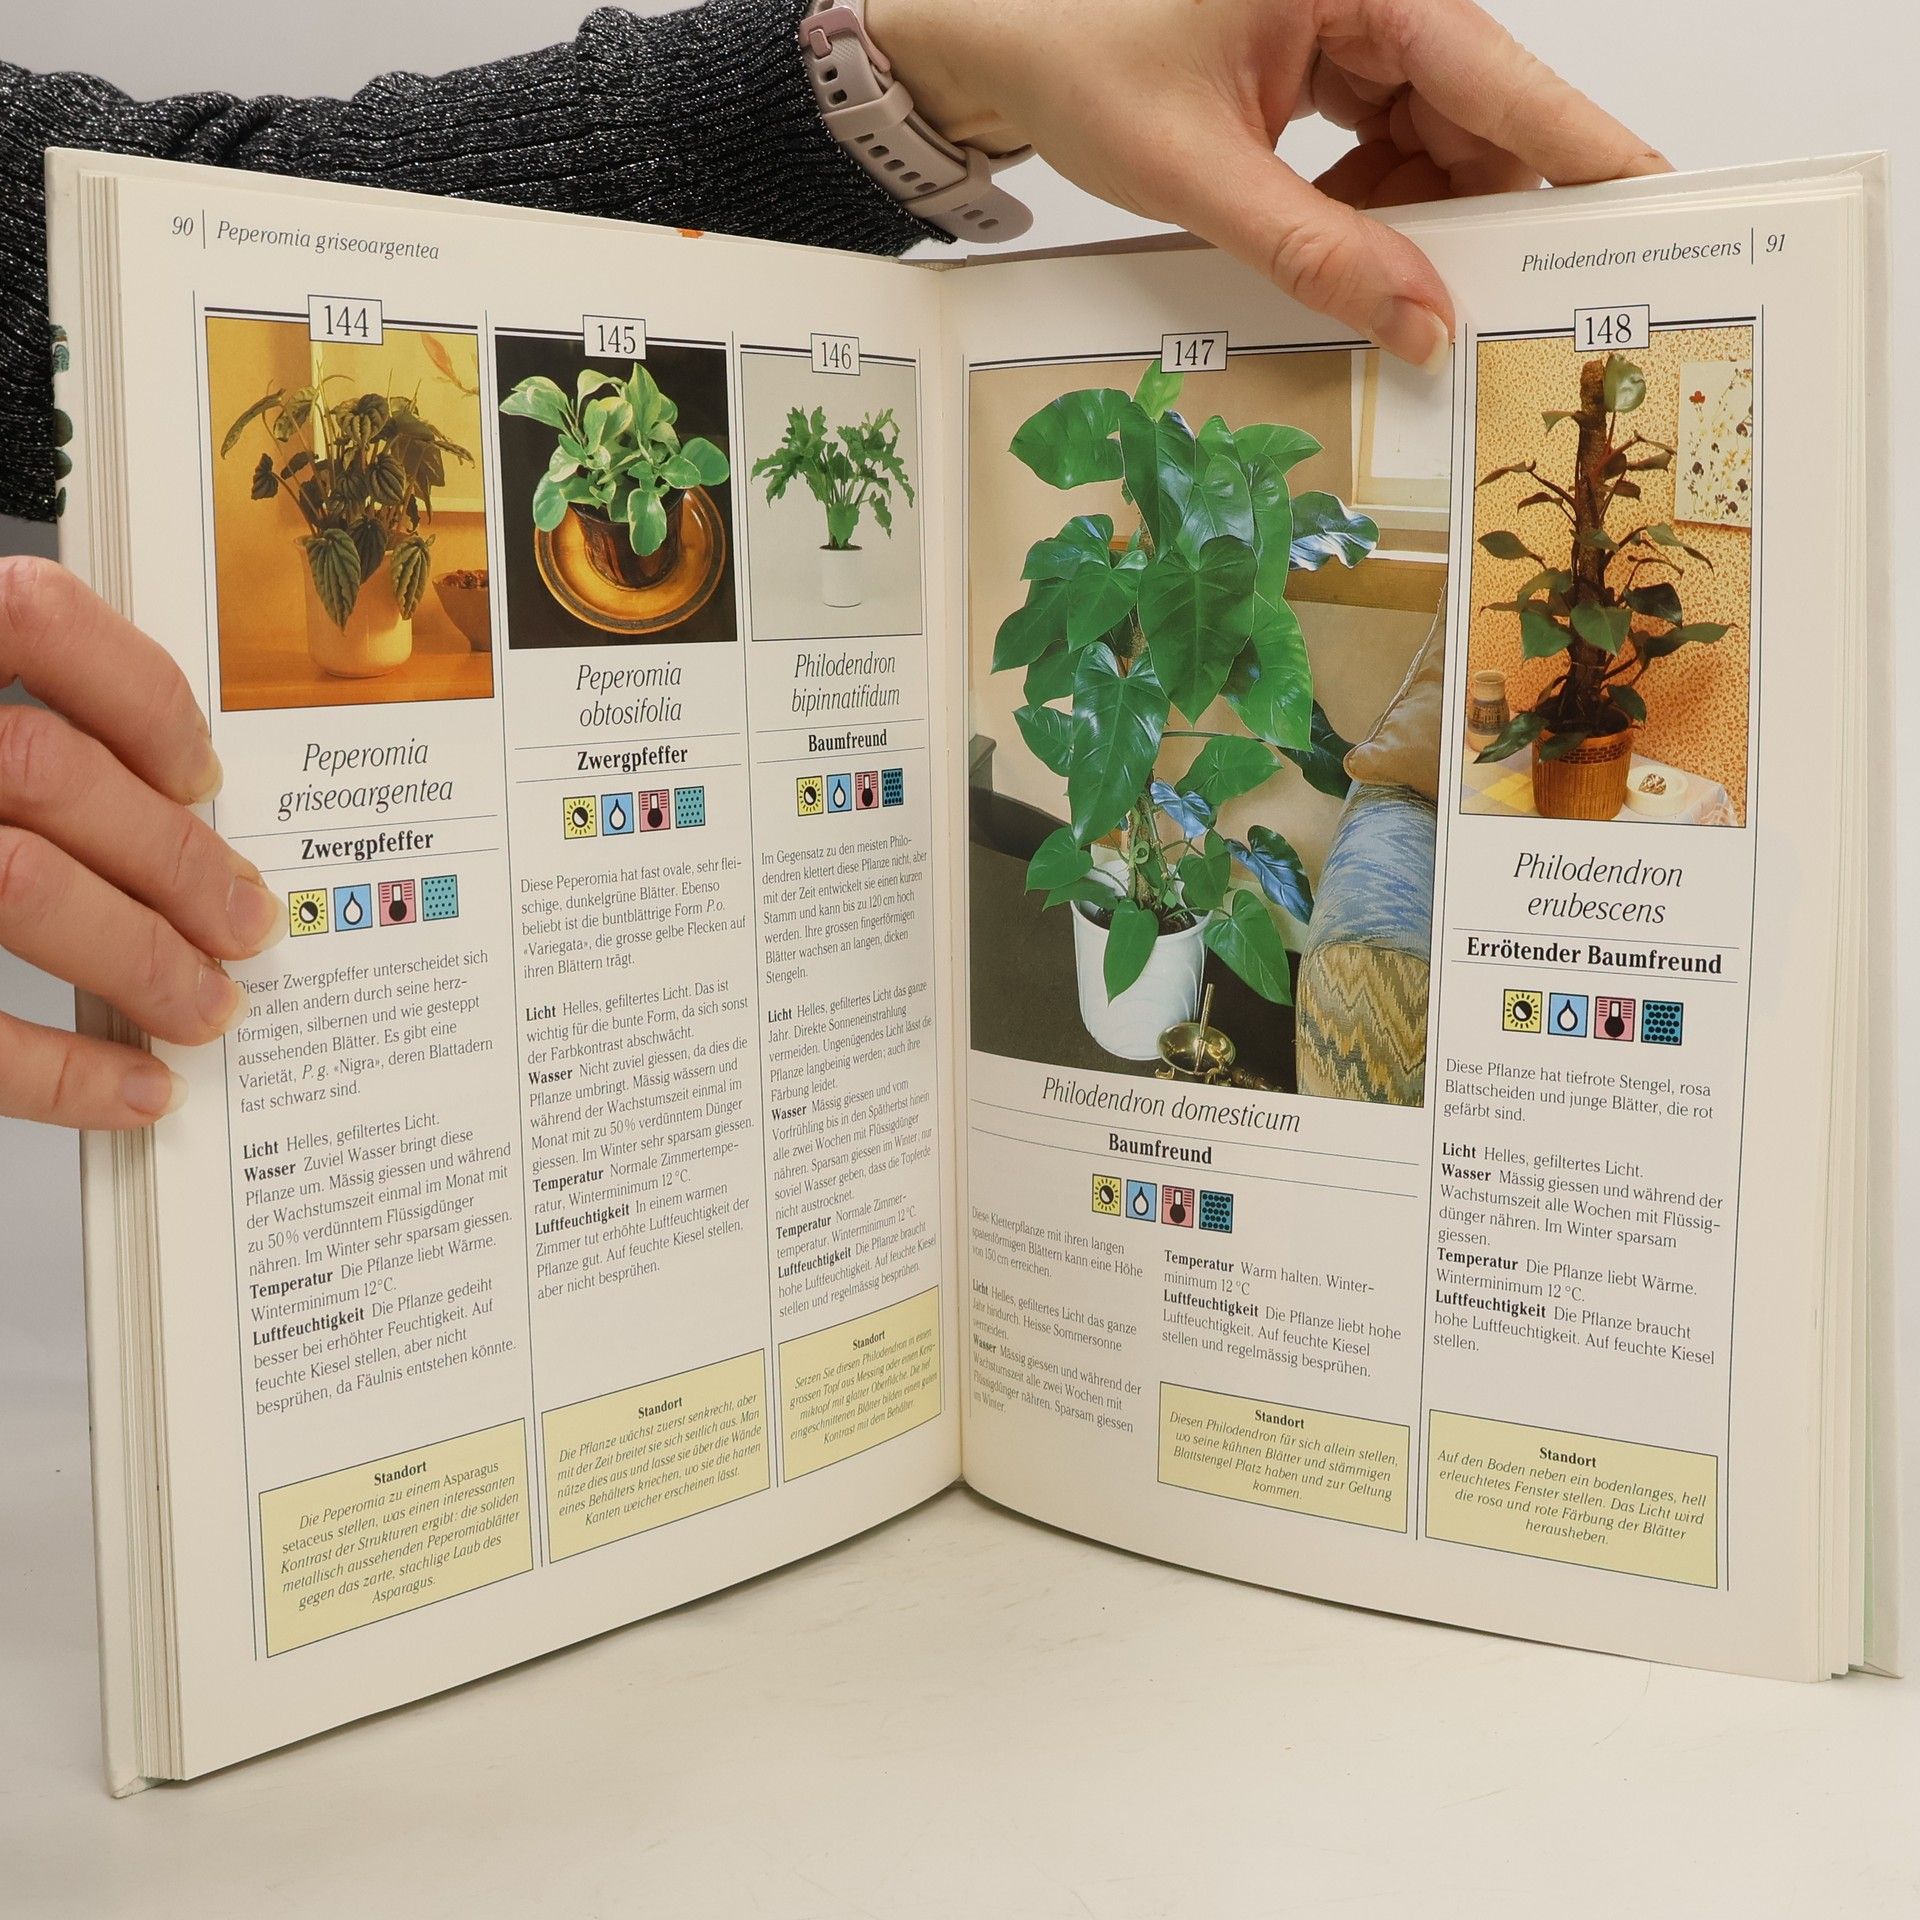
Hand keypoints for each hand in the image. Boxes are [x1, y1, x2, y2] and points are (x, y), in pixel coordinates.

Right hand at [0, 557, 283, 1129]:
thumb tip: (153, 798)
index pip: (30, 616)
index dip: (141, 693)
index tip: (197, 770)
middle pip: (49, 774)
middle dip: (175, 861)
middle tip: (244, 921)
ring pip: (21, 884)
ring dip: (140, 956)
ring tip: (204, 1004)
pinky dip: (60, 1072)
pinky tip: (126, 1089)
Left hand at [870, 0, 1667, 366]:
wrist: (1001, 45)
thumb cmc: (1077, 66)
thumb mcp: (1200, 175)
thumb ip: (1315, 253)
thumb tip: (1420, 324)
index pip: (1501, 74)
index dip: (1584, 148)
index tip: (1657, 203)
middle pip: (1481, 114)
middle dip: (1486, 214)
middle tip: (1500, 309)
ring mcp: (1354, 29)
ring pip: (1438, 140)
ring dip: (1422, 223)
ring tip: (1392, 288)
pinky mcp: (1329, 67)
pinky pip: (1389, 145)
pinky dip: (1375, 209)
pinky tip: (1341, 249)